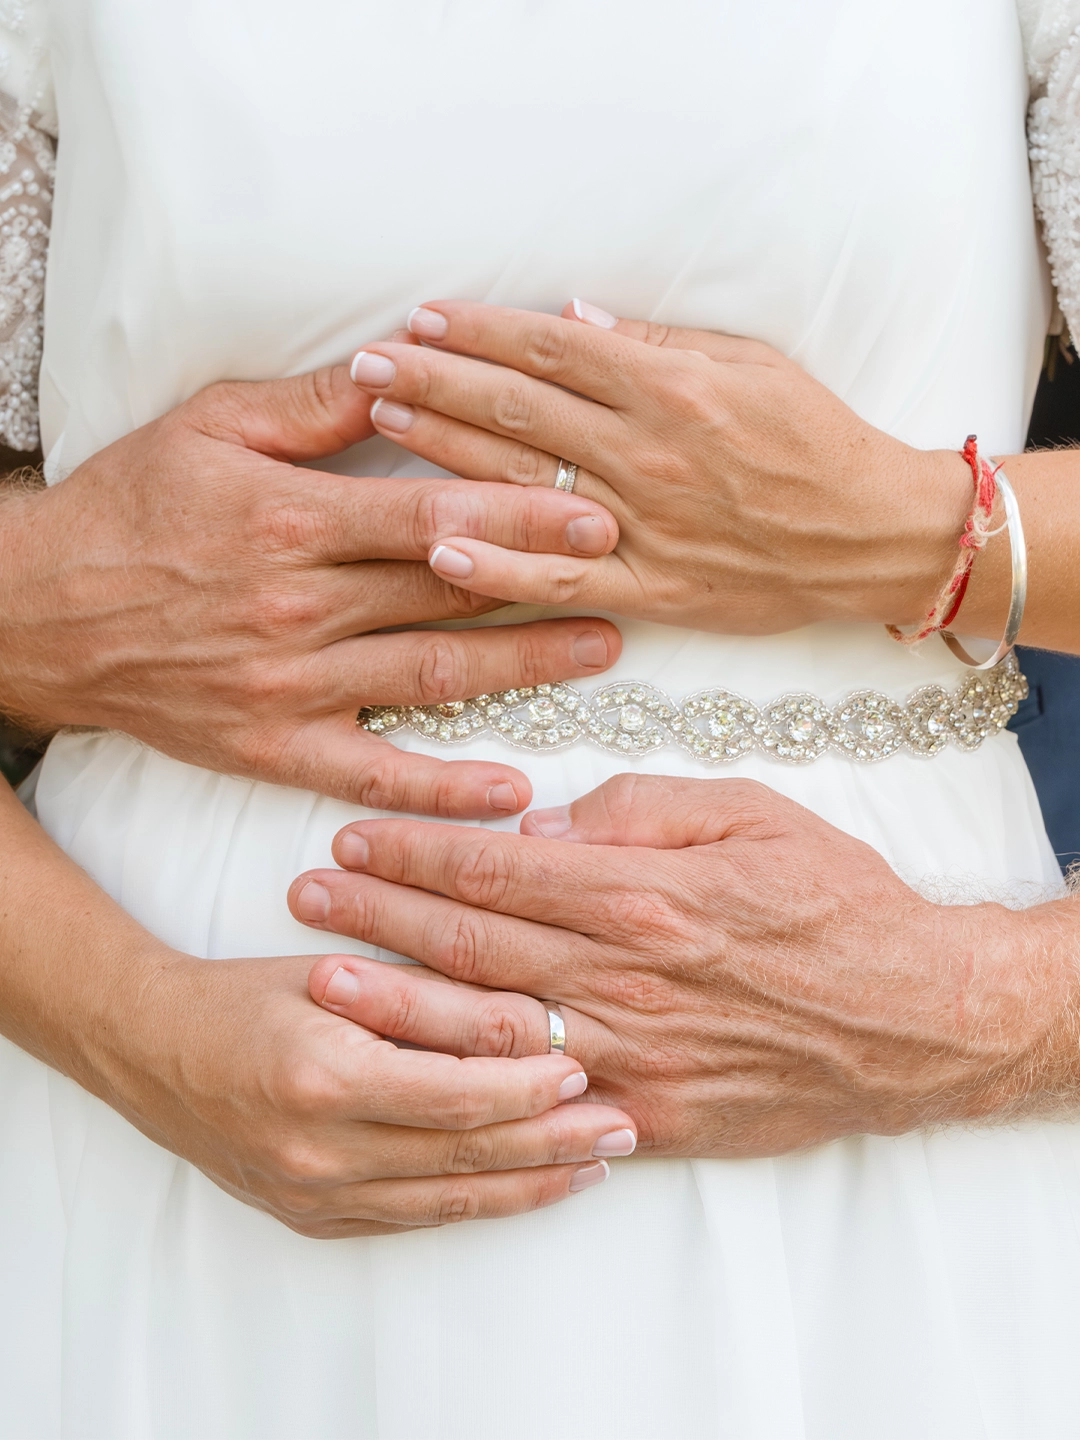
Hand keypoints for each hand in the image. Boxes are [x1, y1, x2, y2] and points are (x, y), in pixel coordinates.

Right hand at [0, 361, 619, 814]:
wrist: (43, 614)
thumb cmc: (131, 507)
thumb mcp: (210, 428)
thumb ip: (315, 406)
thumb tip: (403, 362)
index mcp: (290, 519)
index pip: (432, 514)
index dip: (522, 511)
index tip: (598, 505)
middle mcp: (298, 607)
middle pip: (450, 591)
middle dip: (550, 578)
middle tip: (637, 571)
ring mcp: (290, 686)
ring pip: (430, 677)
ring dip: (526, 666)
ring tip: (605, 649)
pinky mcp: (275, 747)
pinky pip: (372, 772)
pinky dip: (442, 786)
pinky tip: (510, 788)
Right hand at [87, 948, 631, 1237]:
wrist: (156, 1050)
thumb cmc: (248, 995)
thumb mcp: (338, 975)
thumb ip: (430, 1000)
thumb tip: (528, 1016)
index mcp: (326, 1078)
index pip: (457, 1095)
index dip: (529, 1086)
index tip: (586, 1069)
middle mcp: (320, 1151)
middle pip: (466, 1156)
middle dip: (554, 1144)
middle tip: (625, 1127)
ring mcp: (315, 1195)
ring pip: (448, 1199)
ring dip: (530, 1183)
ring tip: (596, 1164)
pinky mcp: (313, 1217)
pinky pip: (413, 1218)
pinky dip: (477, 1204)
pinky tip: (523, 1187)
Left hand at [288, 776, 1078, 1156]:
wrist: (917, 1018)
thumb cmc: (837, 902)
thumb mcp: (753, 811)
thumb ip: (643, 806)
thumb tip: (546, 817)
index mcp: (641, 892)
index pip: (494, 865)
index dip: (413, 850)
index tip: (352, 838)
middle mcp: (622, 977)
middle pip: (470, 942)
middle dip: (376, 916)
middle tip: (304, 898)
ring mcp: (632, 1055)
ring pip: (485, 1028)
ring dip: (396, 1001)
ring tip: (324, 981)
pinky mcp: (655, 1115)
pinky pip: (545, 1106)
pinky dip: (476, 1091)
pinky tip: (417, 1077)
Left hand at [347, 300, 973, 633]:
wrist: (873, 537)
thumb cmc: (816, 441)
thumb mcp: (752, 365)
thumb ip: (657, 344)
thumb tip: (572, 318)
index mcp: (672, 389)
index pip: (551, 349)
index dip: (479, 331)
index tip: (421, 318)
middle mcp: (649, 454)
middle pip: (519, 408)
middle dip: (436, 378)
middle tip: (368, 361)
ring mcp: (646, 525)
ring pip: (527, 484)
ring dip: (446, 451)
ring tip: (384, 422)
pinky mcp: (652, 588)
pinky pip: (562, 579)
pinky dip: (500, 568)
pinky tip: (439, 550)